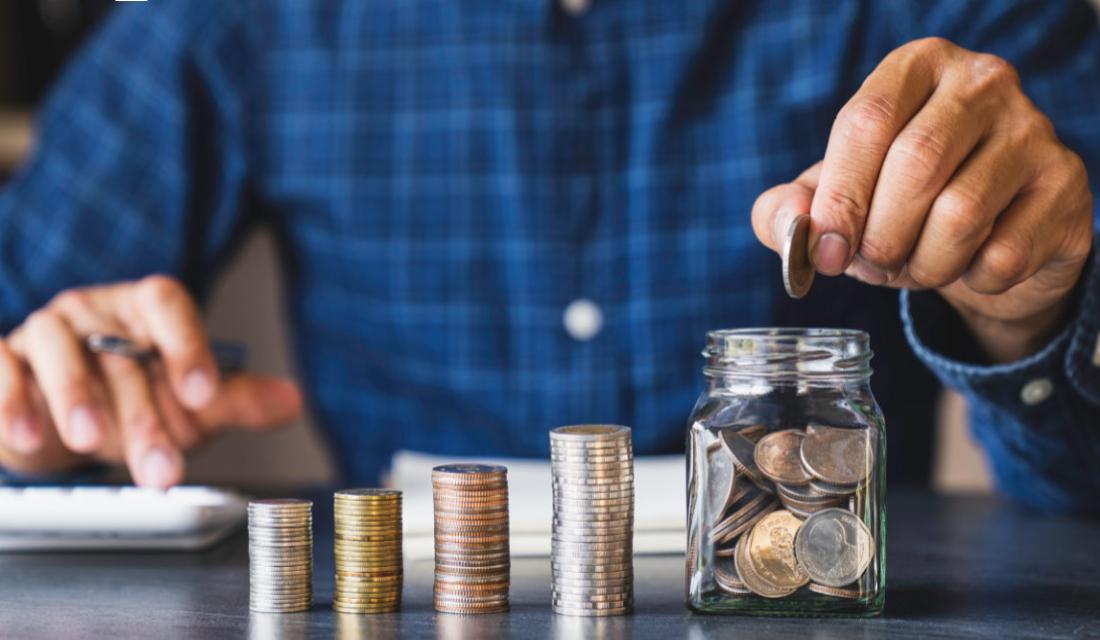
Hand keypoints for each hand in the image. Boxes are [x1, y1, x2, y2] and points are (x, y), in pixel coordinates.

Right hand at [0, 275, 302, 486]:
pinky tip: (30, 436)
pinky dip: (12, 403)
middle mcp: (96, 313)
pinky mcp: (4, 360)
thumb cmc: (135, 403)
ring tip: (92, 441)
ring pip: (60, 354)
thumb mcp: (189, 405)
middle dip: (144, 417)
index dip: (187, 345)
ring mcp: (46, 332)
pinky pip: (2, 369)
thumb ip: (235, 400)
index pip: (168, 304)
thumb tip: (292, 401)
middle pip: (121, 354)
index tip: (203, 393)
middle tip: (161, 468)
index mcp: (146, 310)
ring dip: (76, 400)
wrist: (66, 423)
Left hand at [752, 38, 1093, 362]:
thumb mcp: (834, 199)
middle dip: (880, 235)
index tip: (826, 249)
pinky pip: (1003, 253)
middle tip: (871, 264)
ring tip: (913, 267)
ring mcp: (1033, 130)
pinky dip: (970, 280)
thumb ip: (789, 210)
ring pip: (961, 214)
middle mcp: (981, 83)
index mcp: (915, 68)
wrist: (989, 237)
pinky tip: (968, 266)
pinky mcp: (1065, 186)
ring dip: (922, 265)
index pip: (867, 121)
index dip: (839, 196)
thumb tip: (792, 228)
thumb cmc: (899, 206)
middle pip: (916, 164)